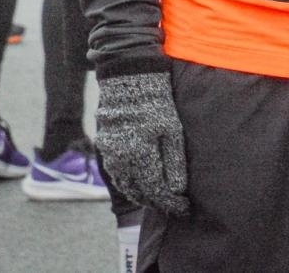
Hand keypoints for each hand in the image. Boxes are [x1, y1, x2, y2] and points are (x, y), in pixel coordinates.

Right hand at [95, 72, 190, 217]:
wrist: (129, 82)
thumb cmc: (156, 103)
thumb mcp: (172, 131)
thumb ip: (174, 162)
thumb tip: (178, 189)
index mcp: (139, 156)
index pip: (156, 191)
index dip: (170, 203)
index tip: (183, 208)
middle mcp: (121, 160)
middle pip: (139, 192)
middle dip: (156, 202)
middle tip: (172, 205)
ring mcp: (110, 155)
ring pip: (124, 186)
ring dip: (141, 195)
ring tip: (157, 198)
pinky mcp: (105, 148)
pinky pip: (116, 174)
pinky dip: (128, 183)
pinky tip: (139, 183)